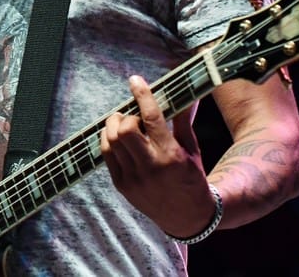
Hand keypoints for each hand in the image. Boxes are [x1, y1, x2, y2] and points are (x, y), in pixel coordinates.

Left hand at [100, 75, 216, 238]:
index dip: (142, 95)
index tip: (136, 80)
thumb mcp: (192, 148)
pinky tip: (118, 137)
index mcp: (171, 155)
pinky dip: (109, 140)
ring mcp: (133, 178)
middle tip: (132, 115)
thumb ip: (184, 120)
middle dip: (125, 115)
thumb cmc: (192, 177)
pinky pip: (106, 154)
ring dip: (114, 126)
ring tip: (124, 124)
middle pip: (124, 129)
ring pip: (111, 141)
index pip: (151, 118)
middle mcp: (150, 167)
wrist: (187, 217)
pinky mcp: (122, 185)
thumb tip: (189, 94)